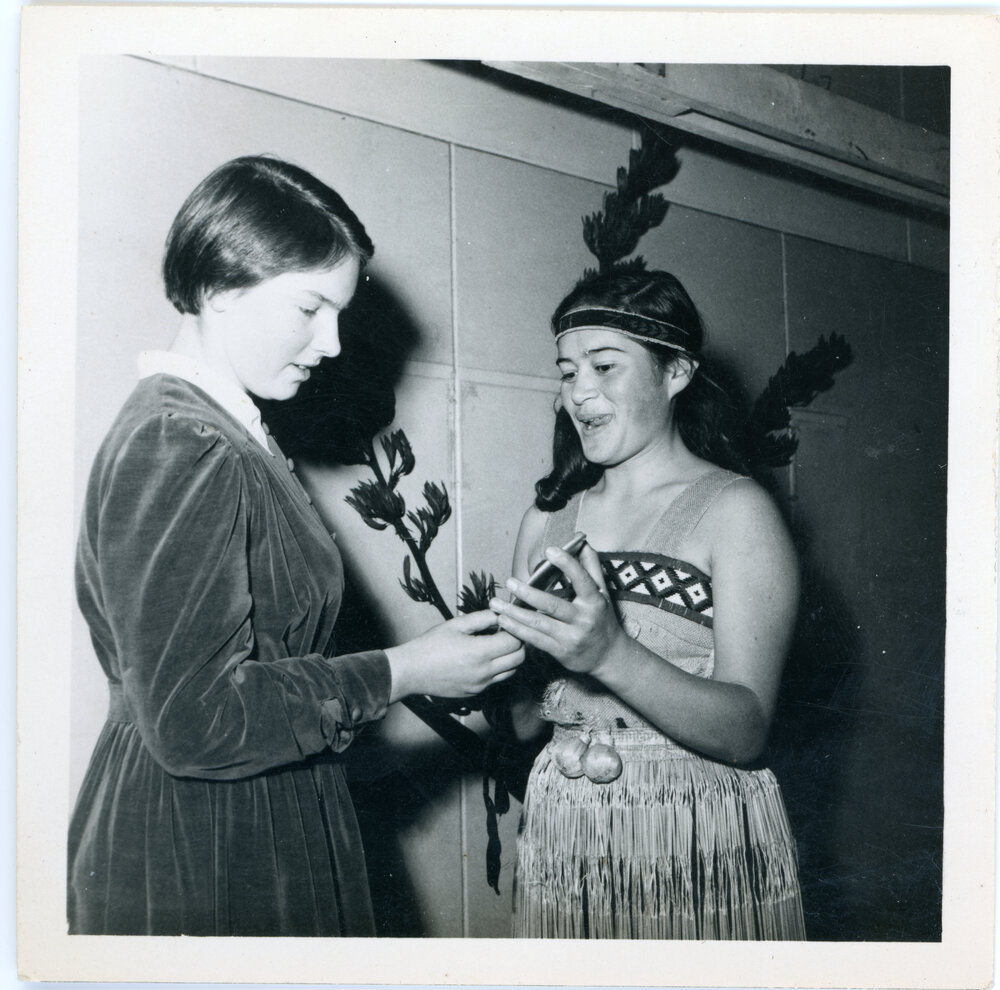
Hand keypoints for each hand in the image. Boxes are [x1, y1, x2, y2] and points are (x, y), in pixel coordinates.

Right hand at [385, 610, 524, 701]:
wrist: (411, 672)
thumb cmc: (430, 646)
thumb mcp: (456, 625)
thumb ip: (482, 618)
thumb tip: (501, 614)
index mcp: (480, 652)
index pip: (515, 641)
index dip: (515, 629)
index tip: (508, 623)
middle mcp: (484, 672)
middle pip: (519, 658)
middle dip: (518, 644)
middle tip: (507, 633)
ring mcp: (481, 685)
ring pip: (512, 671)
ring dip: (511, 658)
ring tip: (497, 645)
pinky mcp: (476, 692)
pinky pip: (497, 680)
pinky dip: (499, 668)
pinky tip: (485, 658)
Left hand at [490, 541, 625, 677]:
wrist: (609, 656)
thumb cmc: (602, 618)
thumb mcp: (602, 592)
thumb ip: (591, 566)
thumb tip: (581, 541)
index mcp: (595, 601)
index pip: (582, 580)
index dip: (567, 564)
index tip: (550, 550)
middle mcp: (584, 619)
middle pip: (552, 604)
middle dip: (529, 593)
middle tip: (509, 581)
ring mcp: (571, 637)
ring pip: (539, 623)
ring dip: (515, 613)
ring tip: (496, 604)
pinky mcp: (560, 651)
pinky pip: (535, 639)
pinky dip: (518, 630)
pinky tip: (504, 621)